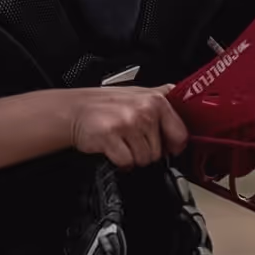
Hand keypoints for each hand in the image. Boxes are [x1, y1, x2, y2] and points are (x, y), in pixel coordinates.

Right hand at [69, 85, 188, 169]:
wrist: (74, 110)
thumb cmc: (105, 103)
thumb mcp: (137, 92)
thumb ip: (160, 94)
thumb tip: (180, 95)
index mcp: (155, 100)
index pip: (180, 134)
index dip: (173, 145)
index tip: (166, 146)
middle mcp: (144, 111)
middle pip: (159, 152)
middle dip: (146, 151)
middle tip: (132, 139)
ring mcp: (127, 124)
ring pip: (144, 159)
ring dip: (132, 156)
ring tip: (122, 142)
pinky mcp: (111, 137)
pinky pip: (127, 162)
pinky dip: (120, 161)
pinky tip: (113, 149)